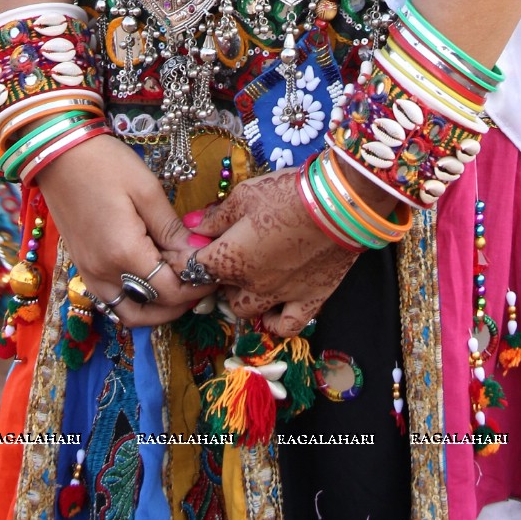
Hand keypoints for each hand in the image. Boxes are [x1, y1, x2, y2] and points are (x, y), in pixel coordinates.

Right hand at [35, 135, 212, 327]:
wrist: (59, 153)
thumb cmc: (105, 164)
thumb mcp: (146, 190)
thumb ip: (172, 228)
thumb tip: (200, 253)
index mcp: (123, 253)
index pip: (170, 291)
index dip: (197, 286)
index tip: (214, 271)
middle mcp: (104, 273)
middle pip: (151, 311)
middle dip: (181, 303)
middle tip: (201, 282)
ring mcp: (89, 274)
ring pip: (128, 313)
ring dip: (156, 309)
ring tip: (178, 286)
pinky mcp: (83, 268)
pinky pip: (112, 300)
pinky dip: (135, 300)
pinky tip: (151, 278)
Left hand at [167, 168, 358, 338]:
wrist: (339, 204)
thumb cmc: (287, 193)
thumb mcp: (245, 195)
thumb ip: (216, 216)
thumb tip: (191, 226)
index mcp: (228, 258)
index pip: (190, 269)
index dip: (181, 259)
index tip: (182, 249)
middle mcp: (250, 284)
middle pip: (217, 289)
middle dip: (215, 272)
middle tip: (223, 251)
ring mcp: (279, 296)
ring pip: (245, 309)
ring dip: (239, 294)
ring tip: (245, 274)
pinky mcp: (308, 300)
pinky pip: (285, 326)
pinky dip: (274, 321)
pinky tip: (271, 307)